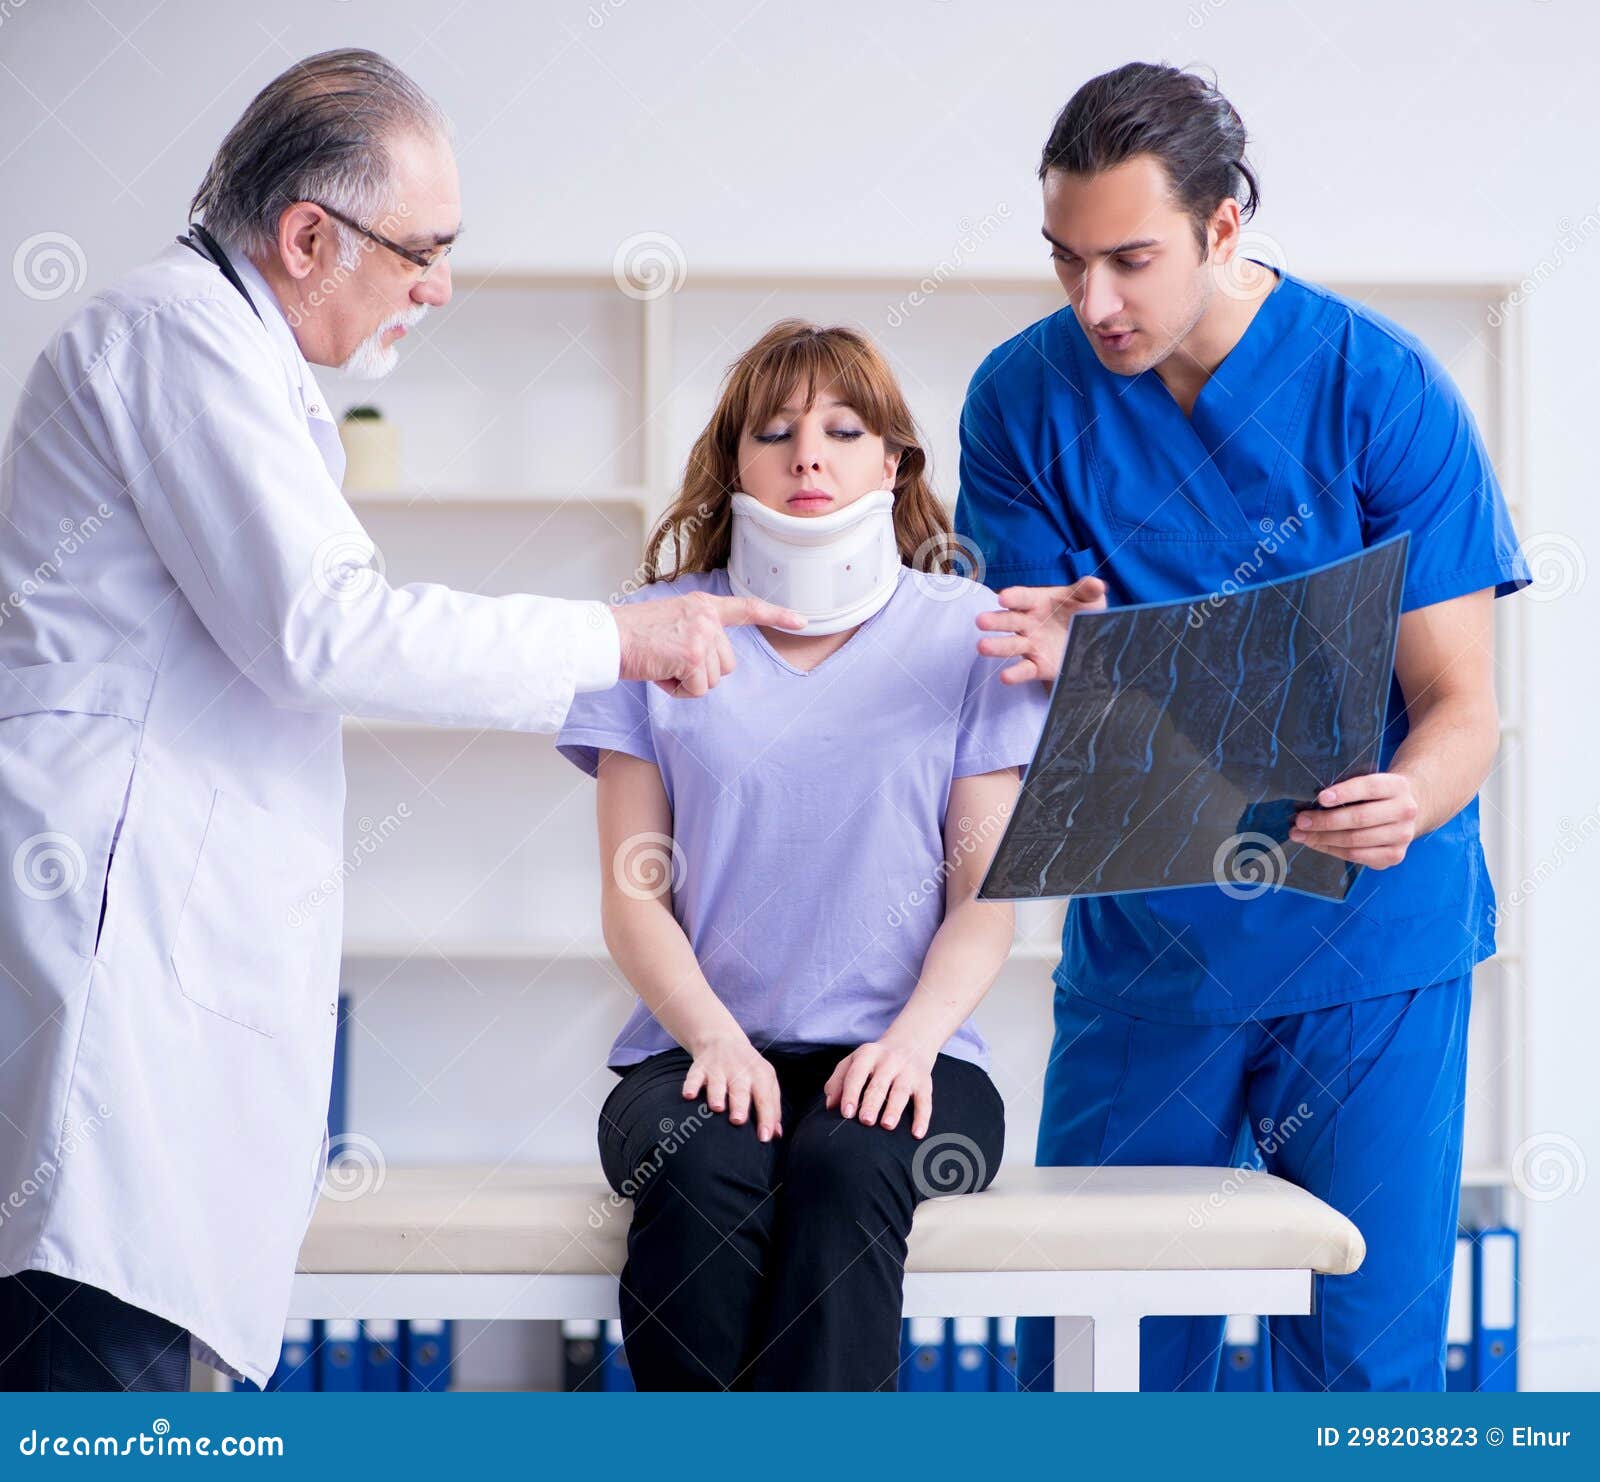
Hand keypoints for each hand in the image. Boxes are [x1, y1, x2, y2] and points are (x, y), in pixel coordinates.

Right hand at [613, 592, 803, 697]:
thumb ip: (697, 633)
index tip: (801, 621)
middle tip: (669, 660)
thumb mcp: (672, 623)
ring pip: (712, 681)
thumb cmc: (633, 636)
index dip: (776, 615)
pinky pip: (697, 690)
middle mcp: (707, 617)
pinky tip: (660, 672)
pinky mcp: (692, 655)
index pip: (747, 608)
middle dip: (700, 672)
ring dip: (687, 682)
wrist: (606, 637)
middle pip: (726, 665)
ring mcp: (701, 635)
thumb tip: (711, 662)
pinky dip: (677, 690)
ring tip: (662, 664)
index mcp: (703, 606)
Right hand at [681, 1034, 781, 1140]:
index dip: (766, 1118)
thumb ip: (772, 1107)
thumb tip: (775, 1135)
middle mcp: (740, 1072)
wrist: (723, 1039)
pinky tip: (689, 1096)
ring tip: (717, 1107)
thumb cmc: (749, 1069)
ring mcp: (719, 1069)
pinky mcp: (700, 1067)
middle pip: (741, 1090)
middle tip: (738, 1120)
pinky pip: (694, 1076)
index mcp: (760, 1076)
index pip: (765, 1099)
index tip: (764, 1138)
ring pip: (717, 1083)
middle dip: (739, 1105)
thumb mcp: (766, 1081)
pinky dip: (691, 1085)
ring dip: (717, 1095)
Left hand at [824, 1035, 938, 1137]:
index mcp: (867, 1054)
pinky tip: (917, 1133)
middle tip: (865, 1121)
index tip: (846, 1112)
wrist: (910, 1041)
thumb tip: (830, 1106)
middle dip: (872, 1103)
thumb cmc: (875, 1060)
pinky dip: (922, 1118)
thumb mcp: (854, 1062)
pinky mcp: (924, 1082)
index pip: (857, 1074)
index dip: (850, 1093)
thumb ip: (838, 1081)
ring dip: (894, 1108)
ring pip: (901, 1091)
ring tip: (887, 1125)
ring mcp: (908, 1071)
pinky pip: (925, 1101)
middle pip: (879, 1084)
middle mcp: (889, 1061)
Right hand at [975, 577, 1107, 685]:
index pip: (1022, 597)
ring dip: (996, 646)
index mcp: (1037, 602)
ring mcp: (1030, 645)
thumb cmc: (1083, 614)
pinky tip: (1005, 677)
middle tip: (981, 621)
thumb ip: (1089, 591)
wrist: (1090, 642)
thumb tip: (1097, 584)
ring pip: (1010, 645)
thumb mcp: (1090, 600)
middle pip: (1008, 621)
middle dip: (995, 621)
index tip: (1003, 598)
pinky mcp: (1037, 666)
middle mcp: (1028, 623)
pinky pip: (1024, 670)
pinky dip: (1015, 674)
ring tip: (982, 647)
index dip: (1013, 597)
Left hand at [1289, 772, 1420, 867]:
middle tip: (1300, 821)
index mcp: (1397, 786)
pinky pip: (1358, 856)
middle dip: (1325, 821)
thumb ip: (1347, 789)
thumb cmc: (1377, 795)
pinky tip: (1318, 844)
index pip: (1370, 787)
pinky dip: (1333, 850)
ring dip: (1323, 839)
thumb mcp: (1369, 783)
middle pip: (1359, 818)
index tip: (1320, 798)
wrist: (1408, 809)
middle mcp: (1404, 811)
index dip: (1344, 793)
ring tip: (1302, 835)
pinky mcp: (1395, 855)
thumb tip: (1309, 803)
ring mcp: (1402, 836)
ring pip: (1356, 841)